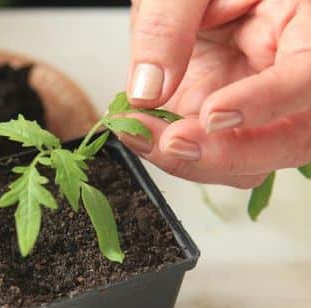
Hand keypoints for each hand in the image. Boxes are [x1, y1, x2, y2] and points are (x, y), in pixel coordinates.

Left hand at [121, 0, 310, 188]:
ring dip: (196, 163)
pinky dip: (178, 157)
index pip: (307, 76)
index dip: (265, 102)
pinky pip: (215, 158)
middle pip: (292, 139)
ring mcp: (260, 107)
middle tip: (170, 144)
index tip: (213, 114)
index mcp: (302, 26)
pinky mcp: (229, 126)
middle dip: (228, 153)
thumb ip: (166, 27)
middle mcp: (289, 75)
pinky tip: (143, 135)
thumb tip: (147, 91)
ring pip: (253, 163)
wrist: (186, 2)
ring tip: (141, 135)